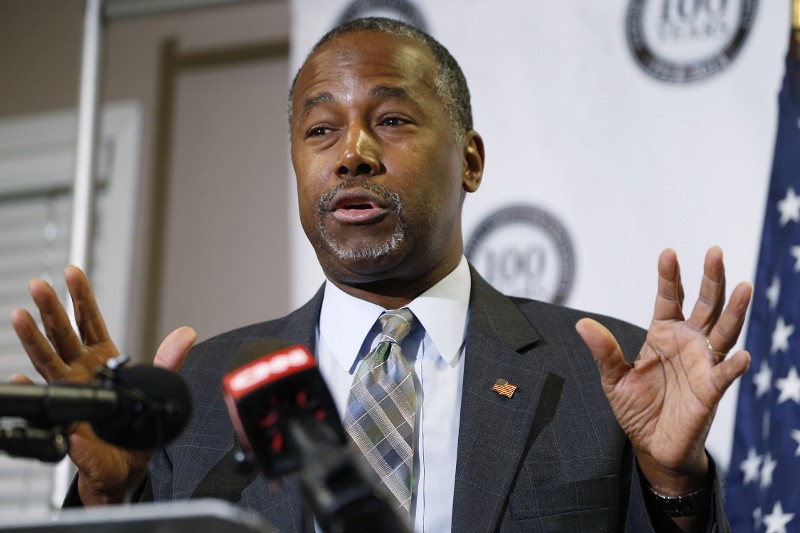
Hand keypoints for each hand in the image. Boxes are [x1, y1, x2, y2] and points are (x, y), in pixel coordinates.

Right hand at [9, 266, 195, 504]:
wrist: (123, 467)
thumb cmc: (135, 427)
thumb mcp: (157, 386)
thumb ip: (169, 360)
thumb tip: (187, 333)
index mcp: (103, 358)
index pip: (89, 321)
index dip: (81, 297)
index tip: (72, 272)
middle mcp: (81, 371)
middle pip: (63, 334)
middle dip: (51, 309)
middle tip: (39, 285)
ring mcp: (70, 392)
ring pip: (48, 360)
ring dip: (33, 338)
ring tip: (21, 316)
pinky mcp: (66, 419)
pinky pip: (46, 403)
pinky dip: (30, 389)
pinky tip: (19, 377)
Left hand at [576, 247, 751, 494]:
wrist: (652, 445)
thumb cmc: (636, 408)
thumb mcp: (613, 379)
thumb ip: (603, 352)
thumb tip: (582, 323)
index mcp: (663, 335)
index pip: (670, 298)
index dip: (669, 276)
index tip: (668, 253)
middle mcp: (688, 343)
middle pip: (705, 304)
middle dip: (711, 278)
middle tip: (715, 252)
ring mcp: (703, 364)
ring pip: (724, 330)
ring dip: (734, 309)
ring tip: (742, 286)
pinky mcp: (711, 390)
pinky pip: (725, 375)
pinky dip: (734, 366)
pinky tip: (742, 356)